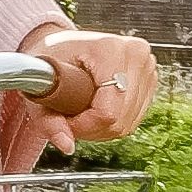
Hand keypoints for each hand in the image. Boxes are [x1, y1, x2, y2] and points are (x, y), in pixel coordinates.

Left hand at [17, 23, 156, 147]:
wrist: (60, 44)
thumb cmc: (48, 61)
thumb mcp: (40, 89)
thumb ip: (49, 121)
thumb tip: (67, 146)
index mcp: (110, 50)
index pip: (108, 111)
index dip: (85, 126)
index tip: (64, 119)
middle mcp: (136, 55)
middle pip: (120, 120)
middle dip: (91, 128)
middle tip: (68, 117)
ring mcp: (147, 65)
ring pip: (128, 123)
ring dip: (101, 128)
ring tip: (80, 112)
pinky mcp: (150, 77)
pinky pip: (133, 118)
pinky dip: (112, 123)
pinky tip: (94, 110)